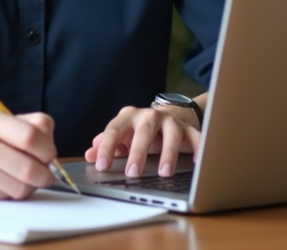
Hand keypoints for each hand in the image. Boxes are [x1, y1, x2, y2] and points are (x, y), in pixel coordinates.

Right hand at [0, 108, 56, 199]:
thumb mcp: (11, 121)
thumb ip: (38, 127)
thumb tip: (50, 151)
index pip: (30, 136)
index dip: (47, 149)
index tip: (49, 154)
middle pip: (28, 168)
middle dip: (45, 174)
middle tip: (46, 174)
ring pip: (20, 188)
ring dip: (31, 185)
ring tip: (25, 177)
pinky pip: (6, 197)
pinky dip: (14, 192)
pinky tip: (7, 182)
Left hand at [84, 104, 200, 178]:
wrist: (172, 113)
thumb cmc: (142, 128)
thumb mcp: (123, 133)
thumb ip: (107, 144)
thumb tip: (89, 155)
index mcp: (129, 116)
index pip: (114, 130)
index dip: (107, 148)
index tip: (102, 166)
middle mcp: (149, 116)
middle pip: (143, 132)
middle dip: (138, 152)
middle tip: (132, 173)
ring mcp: (170, 121)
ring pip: (170, 134)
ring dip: (168, 153)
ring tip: (164, 172)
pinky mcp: (188, 128)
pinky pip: (195, 137)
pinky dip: (197, 148)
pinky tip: (196, 162)